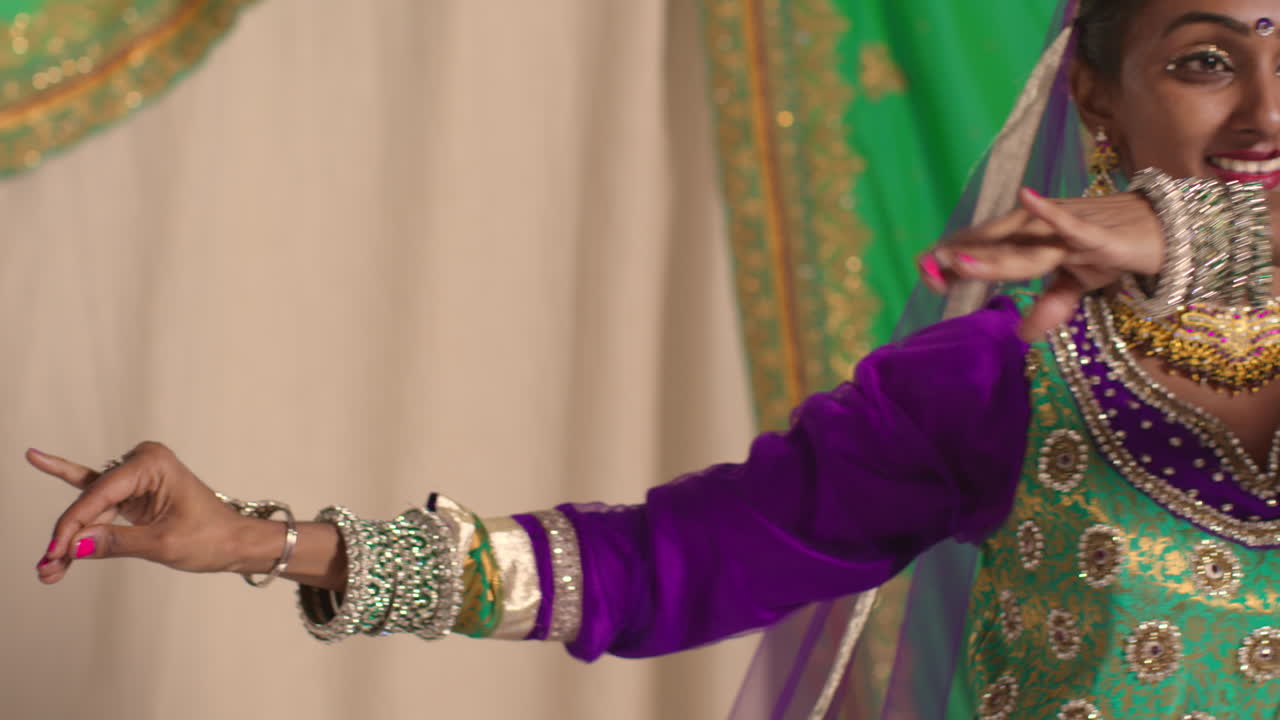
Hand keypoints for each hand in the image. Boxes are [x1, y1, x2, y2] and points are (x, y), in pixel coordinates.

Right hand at [30, 442, 252, 583]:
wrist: (235, 542)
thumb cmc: (211, 537)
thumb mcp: (163, 543)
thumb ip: (117, 542)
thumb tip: (75, 546)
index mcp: (153, 463)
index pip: (99, 495)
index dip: (72, 526)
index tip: (53, 553)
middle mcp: (142, 462)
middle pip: (90, 501)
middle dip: (68, 536)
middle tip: (47, 567)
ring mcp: (137, 475)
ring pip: (91, 507)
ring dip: (72, 536)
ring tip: (49, 569)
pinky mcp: (134, 491)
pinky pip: (97, 497)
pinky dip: (76, 508)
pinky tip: (39, 460)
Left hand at [917, 188, 1162, 340]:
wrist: (1166, 228)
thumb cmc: (1114, 250)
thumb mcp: (1079, 283)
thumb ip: (1050, 305)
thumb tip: (1024, 336)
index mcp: (1031, 239)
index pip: (984, 248)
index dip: (954, 262)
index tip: (924, 275)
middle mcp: (1041, 228)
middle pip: (994, 245)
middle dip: (959, 257)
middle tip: (925, 268)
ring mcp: (1067, 228)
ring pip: (1022, 242)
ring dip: (990, 250)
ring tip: (954, 257)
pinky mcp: (1097, 233)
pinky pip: (1071, 224)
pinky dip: (1049, 211)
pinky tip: (1026, 196)